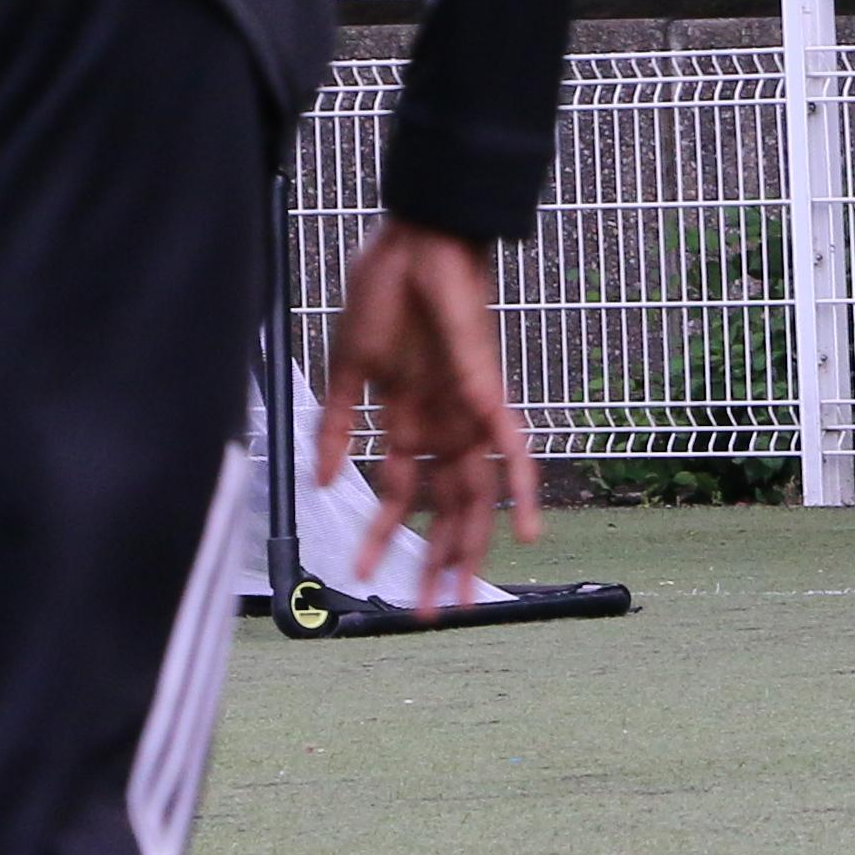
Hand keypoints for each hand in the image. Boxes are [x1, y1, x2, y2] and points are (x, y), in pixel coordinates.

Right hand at [320, 221, 538, 608]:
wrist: (414, 241)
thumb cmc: (384, 293)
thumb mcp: (349, 370)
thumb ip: (339, 426)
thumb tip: (325, 479)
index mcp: (409, 422)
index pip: (399, 495)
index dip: (382, 536)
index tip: (362, 575)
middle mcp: (443, 427)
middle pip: (447, 510)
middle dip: (437, 562)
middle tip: (431, 613)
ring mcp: (467, 413)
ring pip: (477, 496)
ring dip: (469, 546)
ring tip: (464, 595)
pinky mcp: (486, 391)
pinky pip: (514, 448)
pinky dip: (524, 490)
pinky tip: (529, 532)